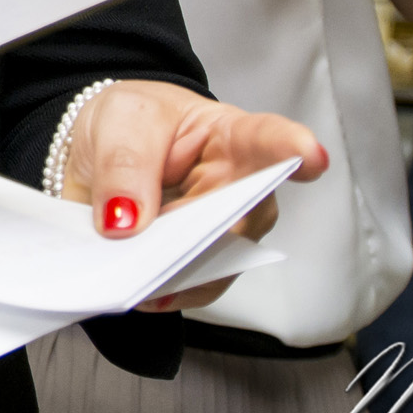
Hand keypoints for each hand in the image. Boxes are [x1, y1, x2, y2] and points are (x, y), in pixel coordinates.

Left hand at [65, 81, 327, 311]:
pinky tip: (142, 291)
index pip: (268, 139)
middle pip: (243, 218)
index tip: (310, 155)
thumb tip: (128, 224)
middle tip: (167, 242)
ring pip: (220, 261)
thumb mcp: (119, 121)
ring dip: (180, 270)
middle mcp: (242, 187)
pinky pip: (194, 286)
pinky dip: (166, 290)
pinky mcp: (199, 261)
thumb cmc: (130, 123)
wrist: (102, 150)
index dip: (290, 147)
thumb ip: (125, 164)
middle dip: (207, 234)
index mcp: (230, 135)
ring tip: (142, 276)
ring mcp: (224, 229)